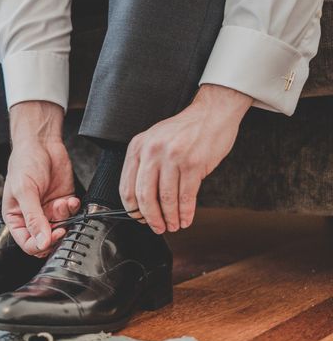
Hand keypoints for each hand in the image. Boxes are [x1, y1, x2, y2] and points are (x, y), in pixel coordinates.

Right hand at [2, 101, 79, 255]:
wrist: (42, 144)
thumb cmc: (25, 164)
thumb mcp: (25, 192)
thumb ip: (33, 219)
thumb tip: (41, 243)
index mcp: (16, 218)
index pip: (27, 244)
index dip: (40, 245)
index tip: (51, 236)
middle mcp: (33, 217)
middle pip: (46, 240)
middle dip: (55, 234)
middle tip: (61, 226)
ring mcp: (48, 210)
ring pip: (61, 228)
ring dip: (65, 218)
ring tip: (62, 204)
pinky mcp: (63, 202)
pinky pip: (71, 214)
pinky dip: (73, 208)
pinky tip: (70, 199)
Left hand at [120, 84, 252, 232]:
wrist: (212, 114)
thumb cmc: (184, 130)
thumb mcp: (155, 140)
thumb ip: (145, 164)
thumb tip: (141, 199)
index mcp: (138, 147)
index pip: (127, 186)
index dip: (132, 208)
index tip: (138, 217)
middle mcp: (152, 152)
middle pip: (145, 196)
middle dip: (150, 217)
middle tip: (157, 227)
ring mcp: (173, 158)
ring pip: (166, 198)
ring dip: (170, 217)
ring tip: (173, 225)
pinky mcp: (194, 164)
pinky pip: (186, 196)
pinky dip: (185, 212)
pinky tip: (186, 219)